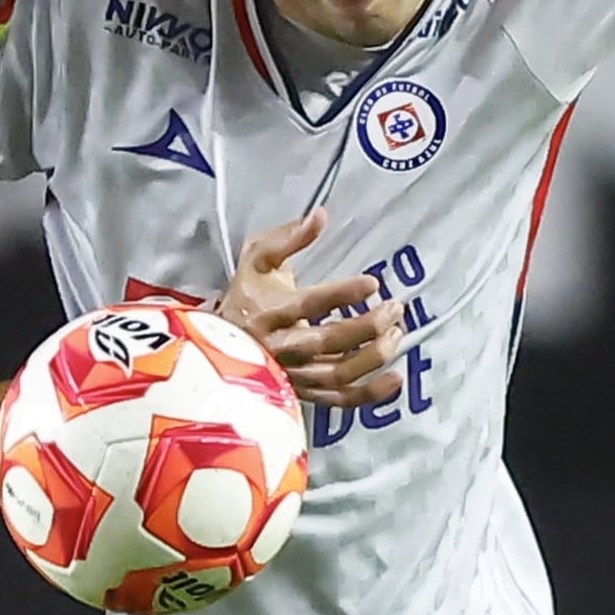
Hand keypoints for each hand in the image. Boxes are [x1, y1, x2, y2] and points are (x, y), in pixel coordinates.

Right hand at [219, 208, 406, 409]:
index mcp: (267, 311)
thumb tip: (321, 214)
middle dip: (368, 325)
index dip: (342, 295)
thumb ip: (290, 238)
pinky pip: (339, 400)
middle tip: (394, 307)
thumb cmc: (244, 297)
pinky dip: (370, 393)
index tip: (372, 283)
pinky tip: (395, 377)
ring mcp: (292, 375)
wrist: (217, 342)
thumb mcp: (258, 258)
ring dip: (374, 355)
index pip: (308, 304)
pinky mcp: (302, 393)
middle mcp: (280, 347)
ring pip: (338, 372)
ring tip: (397, 333)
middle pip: (329, 341)